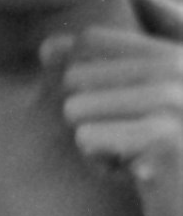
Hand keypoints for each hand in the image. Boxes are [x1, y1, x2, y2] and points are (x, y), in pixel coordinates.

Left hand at [54, 27, 182, 215]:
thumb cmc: (164, 161)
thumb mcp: (138, 102)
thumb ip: (102, 63)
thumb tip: (46, 47)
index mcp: (177, 52)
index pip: (91, 40)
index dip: (83, 80)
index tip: (125, 113)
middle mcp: (180, 67)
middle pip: (75, 76)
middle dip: (91, 117)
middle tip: (135, 142)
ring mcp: (176, 101)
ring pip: (74, 108)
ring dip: (96, 142)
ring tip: (140, 157)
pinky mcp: (164, 139)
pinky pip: (86, 139)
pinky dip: (103, 164)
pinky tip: (141, 175)